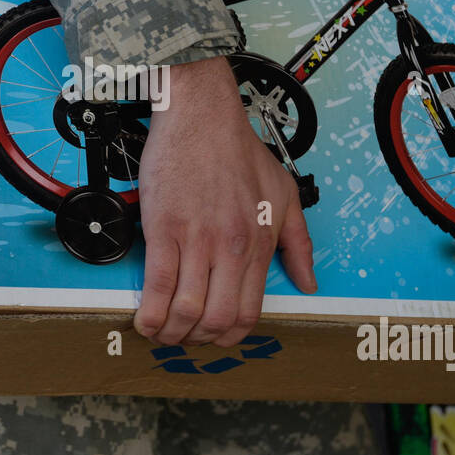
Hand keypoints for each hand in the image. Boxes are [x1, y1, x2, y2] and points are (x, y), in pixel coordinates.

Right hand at [133, 56, 316, 347]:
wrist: (202, 115)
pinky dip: (150, 313)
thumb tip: (308, 281)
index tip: (214, 335)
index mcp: (258, 243)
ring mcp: (197, 240)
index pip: (248, 312)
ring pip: (187, 311)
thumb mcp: (284, 194)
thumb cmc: (238, 149)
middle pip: (217, 320)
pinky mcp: (165, 229)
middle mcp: (231, 247)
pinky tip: (145, 319)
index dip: (229, 335)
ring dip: (172, 333)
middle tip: (185, 336)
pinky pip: (158, 286)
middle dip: (199, 340)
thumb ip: (299, 243)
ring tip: (162, 330)